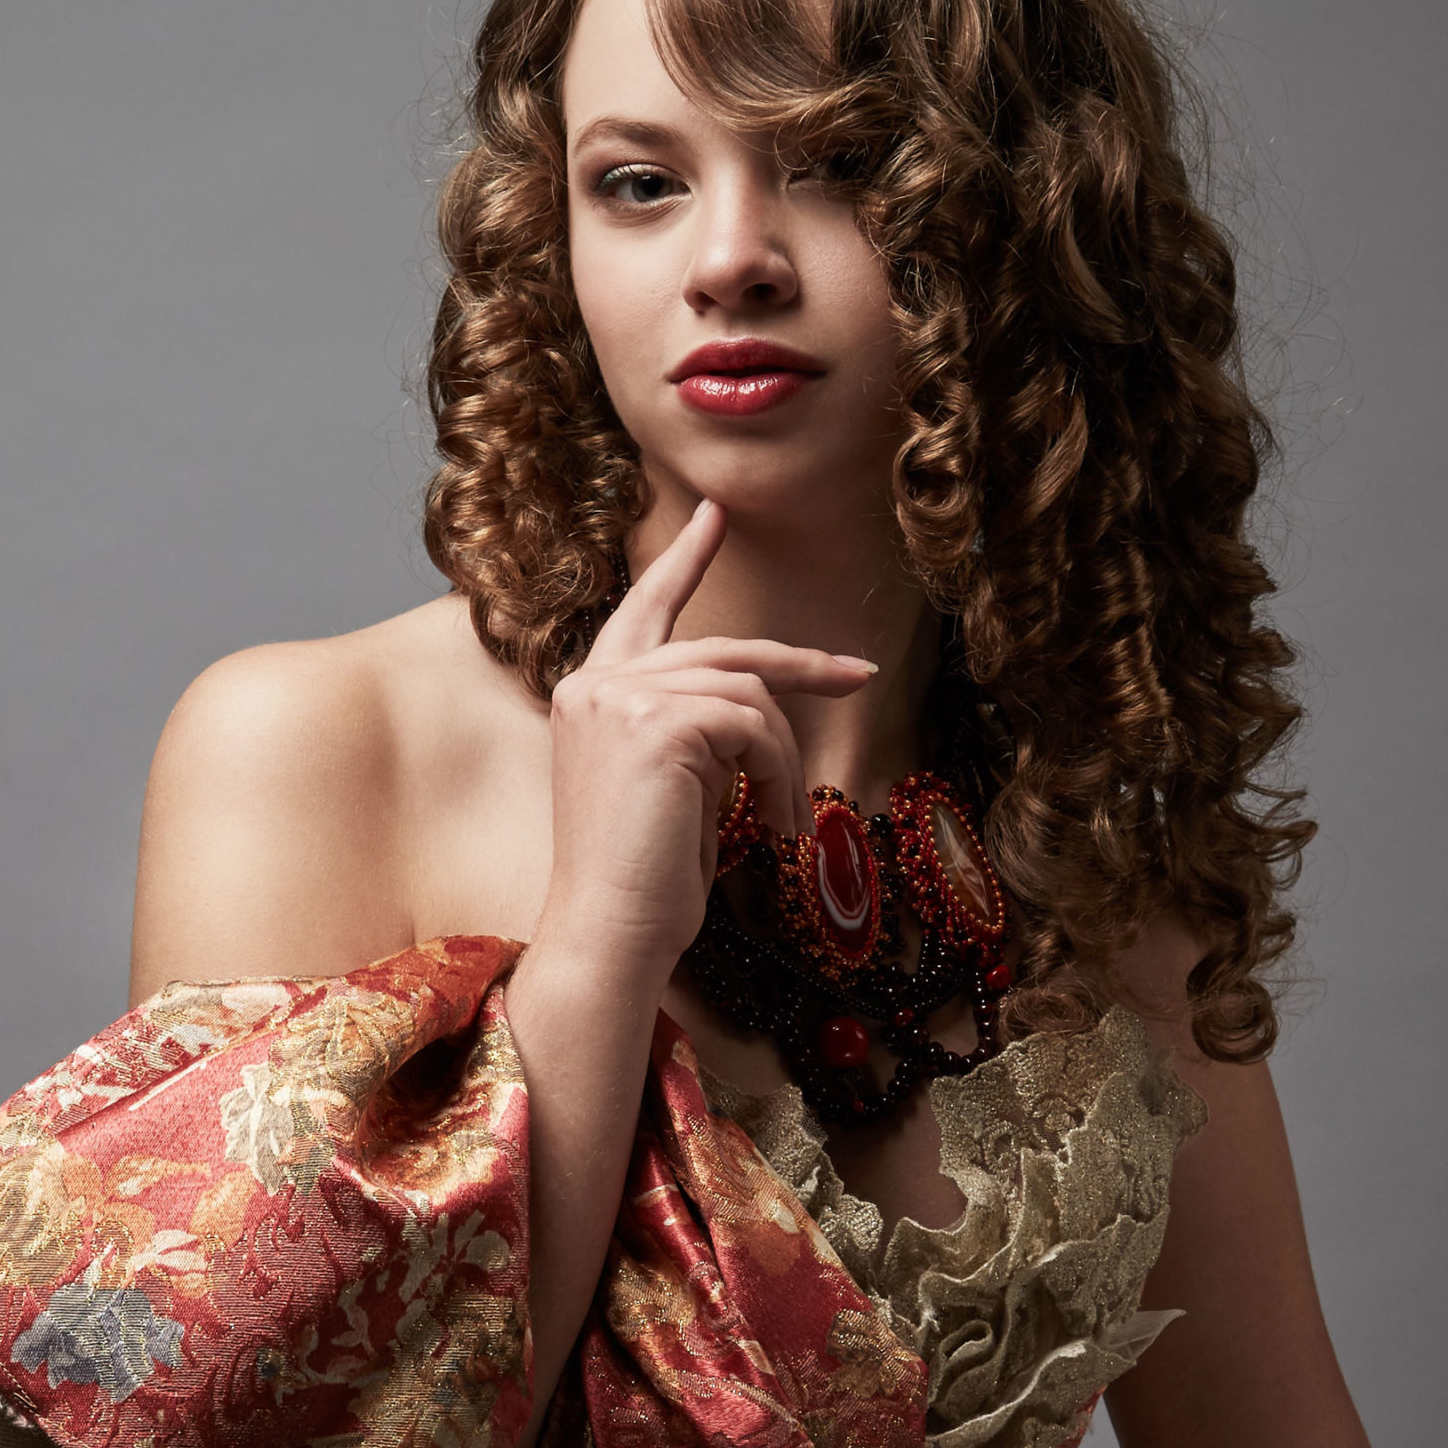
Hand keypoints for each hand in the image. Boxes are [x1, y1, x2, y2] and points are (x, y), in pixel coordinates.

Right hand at [539, 499, 875, 981]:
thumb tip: (754, 713)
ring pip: (746, 691)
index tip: (713, 514)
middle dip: (799, 663)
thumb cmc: (644, 882)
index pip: (642, 609)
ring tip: (786, 818)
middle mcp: (596, 684)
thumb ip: (691, 733)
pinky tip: (773, 824)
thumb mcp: (668, 789)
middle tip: (858, 673)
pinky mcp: (659, 723)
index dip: (682, 560)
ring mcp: (621, 699)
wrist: (610, 933)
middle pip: (722, 649)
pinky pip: (753, 725)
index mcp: (589, 695)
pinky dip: (777, 773)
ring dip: (783, 757)